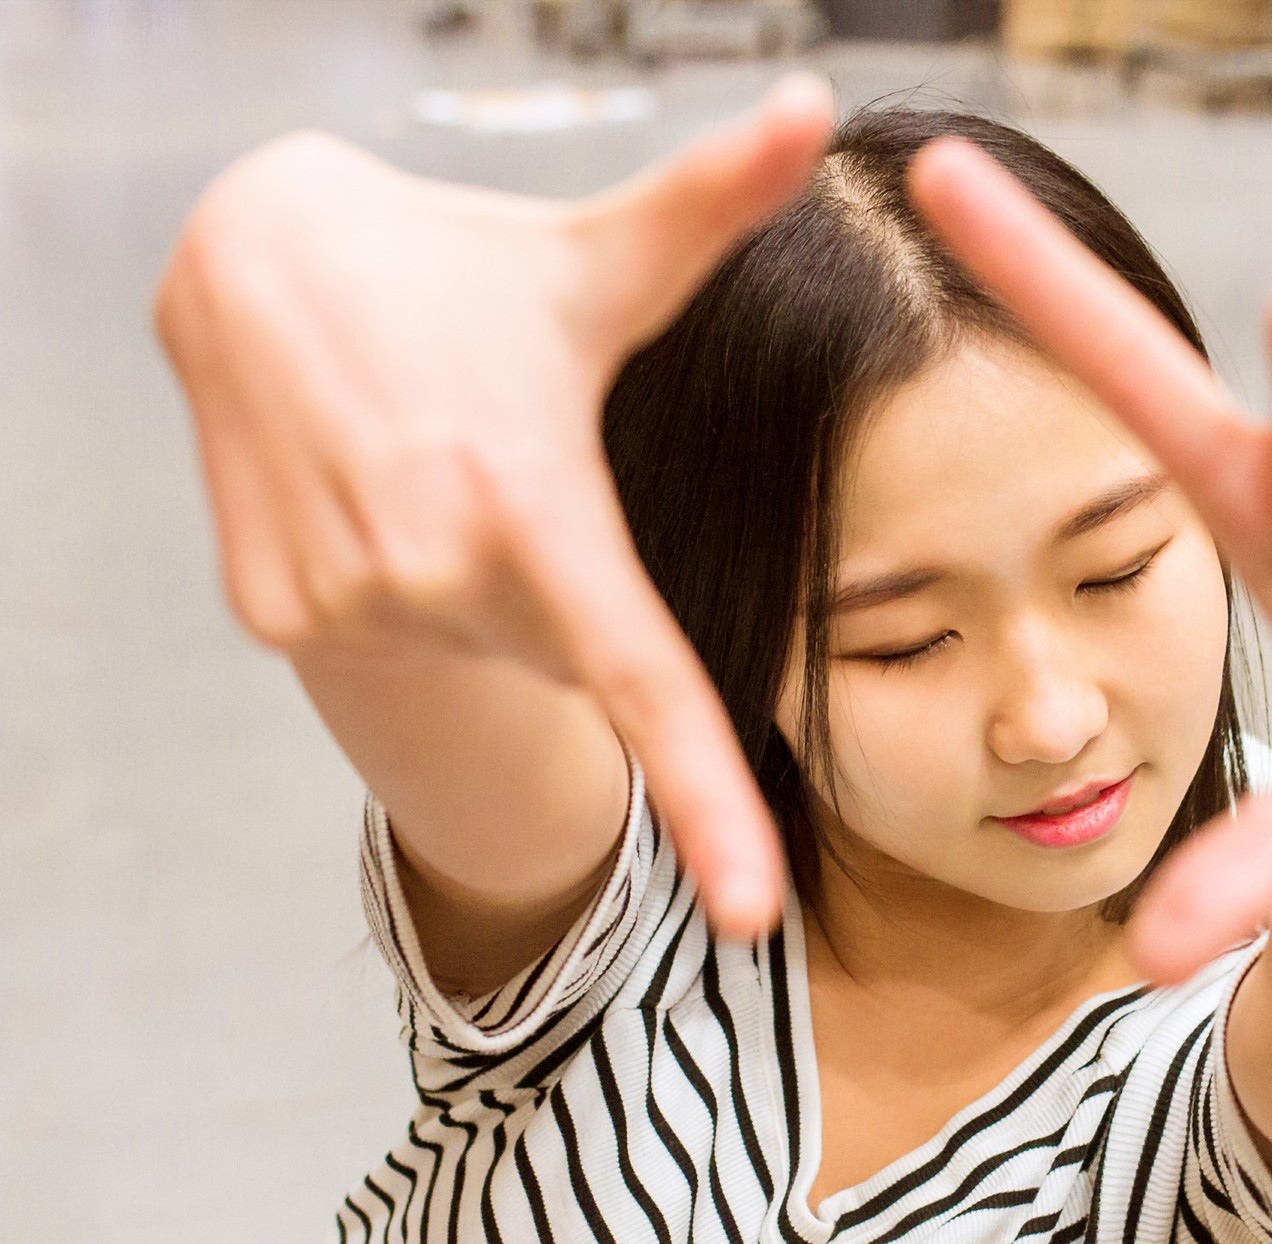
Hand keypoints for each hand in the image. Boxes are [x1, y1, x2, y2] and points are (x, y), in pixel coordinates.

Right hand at [155, 75, 835, 935]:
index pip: (644, 680)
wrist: (255, 265)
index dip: (707, 800)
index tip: (755, 911)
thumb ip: (715, 204)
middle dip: (566, 577)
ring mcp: (341, 602)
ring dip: (492, 574)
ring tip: (445, 455)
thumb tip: (821, 108)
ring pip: (480, 639)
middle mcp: (433, 573)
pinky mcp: (277, 614)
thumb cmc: (466, 271)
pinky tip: (387, 483)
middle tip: (514, 455)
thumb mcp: (594, 257)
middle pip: (563, 647)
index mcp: (537, 506)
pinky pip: (395, 629)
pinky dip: (416, 579)